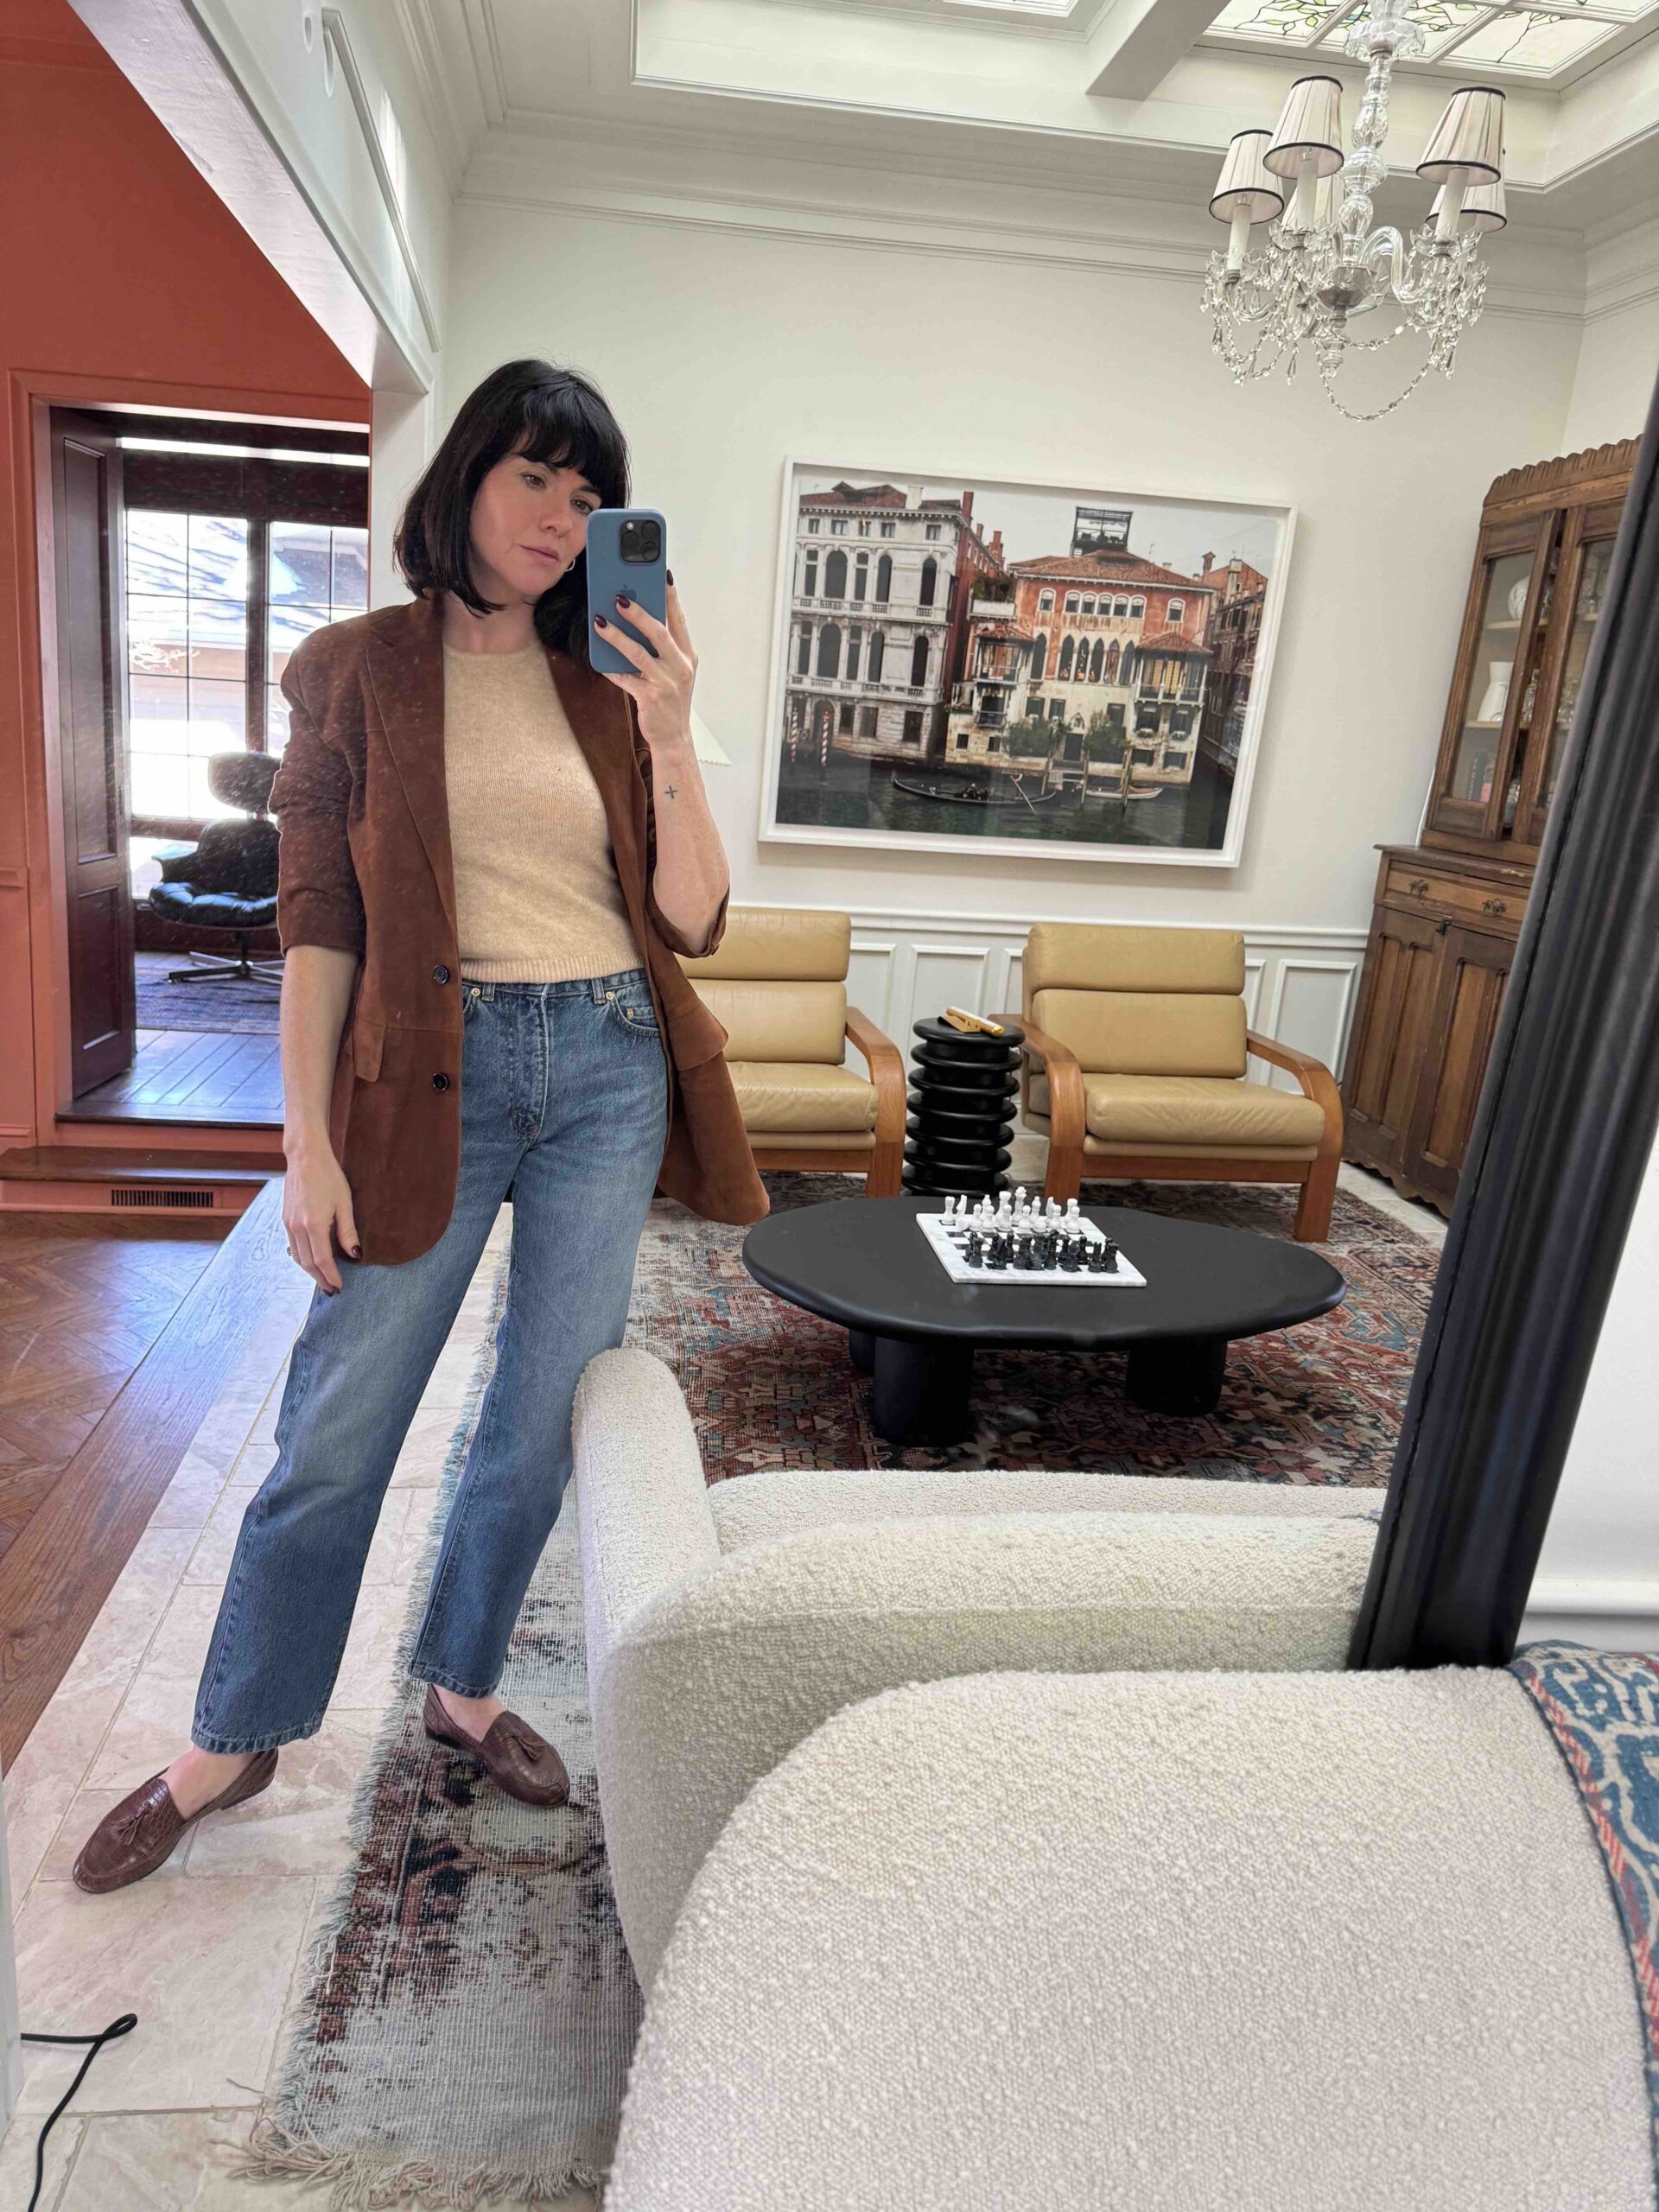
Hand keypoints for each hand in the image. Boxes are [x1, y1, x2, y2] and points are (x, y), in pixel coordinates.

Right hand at [282, 1147, 359, 1291]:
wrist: (305, 1157)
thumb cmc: (329, 1176)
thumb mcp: (345, 1203)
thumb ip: (348, 1231)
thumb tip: (356, 1254)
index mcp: (314, 1224)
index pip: (322, 1260)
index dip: (331, 1276)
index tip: (339, 1287)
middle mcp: (297, 1227)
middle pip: (307, 1263)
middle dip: (320, 1279)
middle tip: (332, 1290)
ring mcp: (288, 1223)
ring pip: (297, 1257)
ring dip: (310, 1271)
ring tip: (323, 1279)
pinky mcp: (285, 1219)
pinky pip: (293, 1246)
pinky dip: (302, 1258)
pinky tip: (312, 1260)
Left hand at [593, 580, 697, 752]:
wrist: (673, 737)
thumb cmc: (671, 699)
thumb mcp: (675, 670)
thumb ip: (662, 647)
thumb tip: (639, 619)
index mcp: (687, 655)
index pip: (678, 620)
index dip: (670, 597)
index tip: (660, 576)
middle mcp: (680, 667)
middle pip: (659, 633)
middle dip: (638, 613)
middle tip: (619, 597)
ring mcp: (666, 683)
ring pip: (639, 653)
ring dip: (617, 636)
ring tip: (599, 621)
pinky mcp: (649, 697)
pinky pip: (625, 678)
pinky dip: (610, 667)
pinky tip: (598, 655)